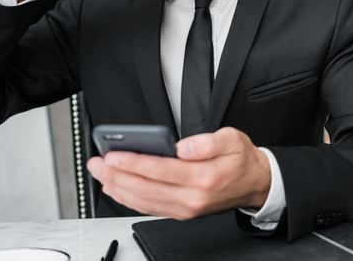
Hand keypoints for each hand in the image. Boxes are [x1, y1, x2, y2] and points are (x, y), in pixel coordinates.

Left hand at [86, 127, 271, 219]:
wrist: (255, 183)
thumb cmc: (241, 159)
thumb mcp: (232, 139)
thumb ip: (207, 142)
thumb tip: (183, 147)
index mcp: (204, 177)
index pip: (160, 170)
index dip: (133, 162)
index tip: (113, 154)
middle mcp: (192, 198)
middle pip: (145, 188)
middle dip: (116, 175)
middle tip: (97, 163)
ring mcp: (186, 209)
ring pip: (143, 201)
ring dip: (118, 188)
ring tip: (100, 174)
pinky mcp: (182, 213)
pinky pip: (150, 208)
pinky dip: (129, 200)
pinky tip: (118, 189)